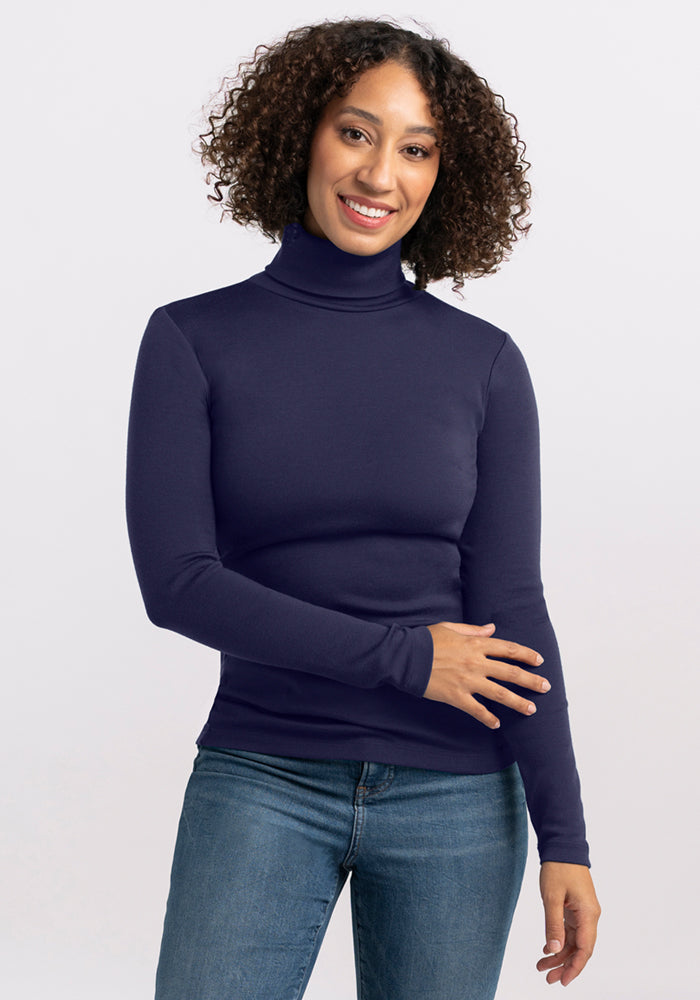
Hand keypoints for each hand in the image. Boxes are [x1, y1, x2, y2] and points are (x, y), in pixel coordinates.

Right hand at [423, 621, 549, 728]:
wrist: (405, 657)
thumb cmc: (426, 640)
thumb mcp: (451, 628)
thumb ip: (474, 630)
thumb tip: (491, 629)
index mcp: (475, 644)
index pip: (508, 649)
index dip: (526, 654)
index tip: (539, 660)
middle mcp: (476, 663)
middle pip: (510, 672)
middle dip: (531, 680)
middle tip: (546, 687)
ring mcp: (468, 681)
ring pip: (500, 693)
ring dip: (518, 702)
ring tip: (531, 709)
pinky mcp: (457, 696)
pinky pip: (477, 710)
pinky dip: (488, 718)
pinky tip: (497, 724)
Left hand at [537, 862, 600, 985]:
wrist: (563, 846)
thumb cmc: (559, 868)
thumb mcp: (552, 896)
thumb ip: (553, 924)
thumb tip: (554, 949)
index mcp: (588, 914)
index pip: (584, 949)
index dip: (574, 967)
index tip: (563, 980)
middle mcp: (590, 916)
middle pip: (580, 948)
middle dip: (564, 965)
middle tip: (548, 978)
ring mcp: (584, 912)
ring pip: (574, 941)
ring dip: (560, 954)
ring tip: (542, 967)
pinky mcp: (577, 908)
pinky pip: (570, 931)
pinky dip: (559, 941)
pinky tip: (547, 949)